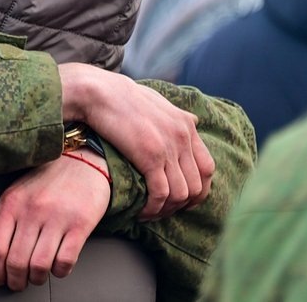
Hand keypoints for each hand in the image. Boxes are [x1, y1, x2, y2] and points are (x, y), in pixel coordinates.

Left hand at [0, 148, 109, 290]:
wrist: (80, 160)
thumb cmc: (44, 182)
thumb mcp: (14, 198)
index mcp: (11, 204)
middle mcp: (32, 210)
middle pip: (16, 261)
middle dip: (14, 280)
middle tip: (17, 283)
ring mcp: (57, 218)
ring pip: (39, 265)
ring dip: (35, 279)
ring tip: (35, 277)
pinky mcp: (80, 224)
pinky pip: (65, 261)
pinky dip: (59, 272)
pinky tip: (56, 268)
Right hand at [58, 63, 214, 220]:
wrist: (99, 92)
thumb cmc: (120, 96)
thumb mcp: (157, 100)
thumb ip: (177, 114)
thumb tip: (194, 121)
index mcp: (186, 124)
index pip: (207, 168)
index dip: (198, 189)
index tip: (181, 199)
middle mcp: (183, 136)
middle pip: (197, 185)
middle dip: (183, 205)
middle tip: (164, 210)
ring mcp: (168, 147)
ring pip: (181, 194)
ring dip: (166, 210)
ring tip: (150, 213)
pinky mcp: (150, 157)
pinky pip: (161, 193)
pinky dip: (153, 208)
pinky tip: (141, 212)